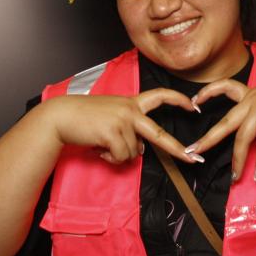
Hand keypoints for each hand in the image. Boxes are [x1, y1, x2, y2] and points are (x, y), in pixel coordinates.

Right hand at [43, 88, 200, 163]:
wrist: (62, 116)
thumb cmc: (85, 117)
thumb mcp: (111, 116)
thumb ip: (129, 129)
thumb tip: (142, 150)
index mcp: (132, 102)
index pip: (160, 95)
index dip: (178, 100)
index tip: (193, 106)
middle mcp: (130, 109)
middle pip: (159, 134)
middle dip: (177, 149)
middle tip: (193, 160)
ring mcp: (123, 121)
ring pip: (133, 152)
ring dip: (118, 154)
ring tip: (102, 143)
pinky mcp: (114, 133)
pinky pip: (121, 157)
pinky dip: (110, 158)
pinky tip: (98, 148)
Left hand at [186, 71, 255, 181]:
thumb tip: (254, 128)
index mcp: (251, 94)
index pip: (224, 87)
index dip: (207, 92)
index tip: (194, 101)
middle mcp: (253, 100)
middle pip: (225, 122)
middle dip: (208, 139)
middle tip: (193, 151)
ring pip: (242, 137)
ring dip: (238, 160)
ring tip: (235, 177)